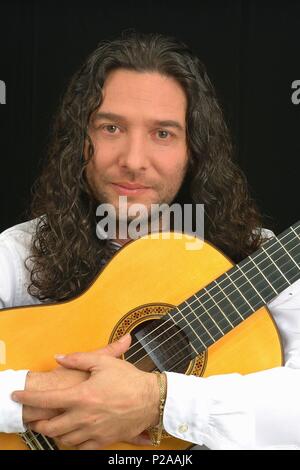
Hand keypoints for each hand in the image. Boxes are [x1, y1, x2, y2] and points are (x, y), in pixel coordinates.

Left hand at [13, 334, 158, 448]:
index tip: (18, 395)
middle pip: (51, 426)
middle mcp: (84, 417)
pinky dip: (71, 443)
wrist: (151, 399)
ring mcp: (93, 431)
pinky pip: (81, 448)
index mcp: (82, 396)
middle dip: (38, 423)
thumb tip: (59, 358)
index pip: (47, 399)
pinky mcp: (103, 440)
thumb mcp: (103, 362)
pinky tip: (71, 436)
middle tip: (34, 418)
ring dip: (53, 433)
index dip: (28, 397)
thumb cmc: (128, 378)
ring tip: (51, 426)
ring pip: (63, 439)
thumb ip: (78, 359)